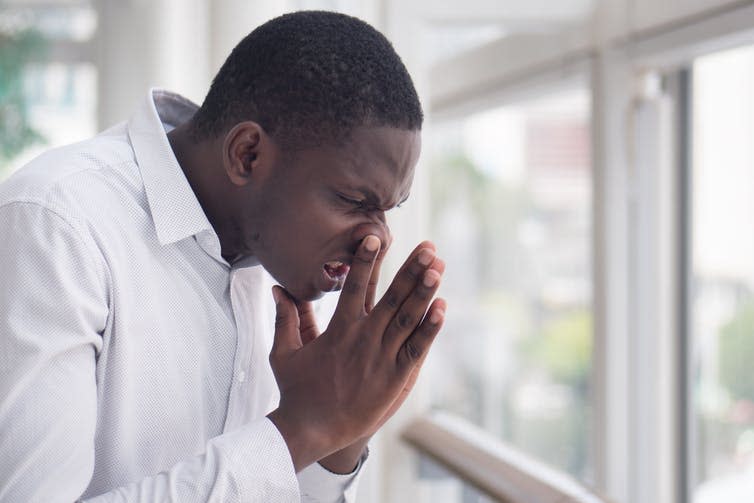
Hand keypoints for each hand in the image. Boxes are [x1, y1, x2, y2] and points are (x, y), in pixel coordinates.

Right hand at [267, 236, 445, 471]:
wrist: (310, 430)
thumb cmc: (296, 391)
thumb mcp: (284, 352)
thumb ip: (285, 318)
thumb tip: (277, 289)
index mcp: (338, 329)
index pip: (355, 286)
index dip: (366, 261)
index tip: (375, 237)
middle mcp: (363, 338)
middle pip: (391, 297)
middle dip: (411, 269)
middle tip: (428, 246)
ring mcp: (381, 358)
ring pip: (408, 319)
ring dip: (425, 292)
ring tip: (439, 267)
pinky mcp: (395, 378)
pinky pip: (416, 349)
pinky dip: (430, 329)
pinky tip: (442, 308)